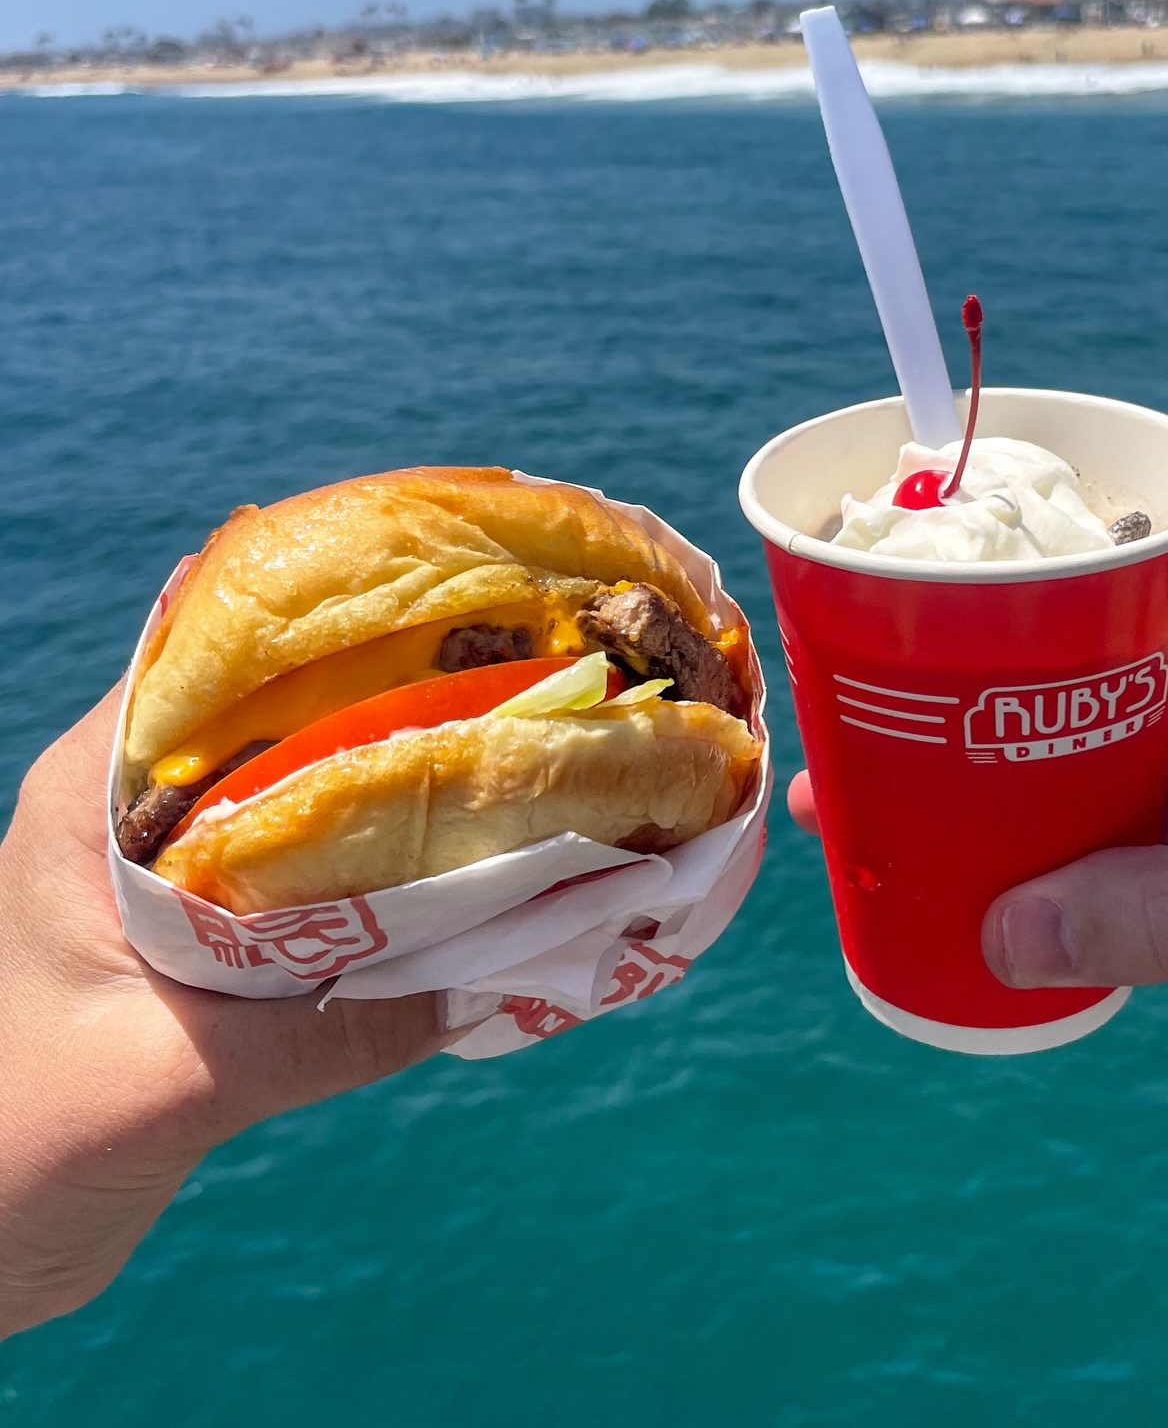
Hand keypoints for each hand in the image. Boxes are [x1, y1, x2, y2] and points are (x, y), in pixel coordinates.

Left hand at [0, 689, 454, 1339]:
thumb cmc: (16, 1144)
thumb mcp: (173, 1080)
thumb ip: (321, 1035)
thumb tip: (479, 986)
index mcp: (90, 796)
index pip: (215, 663)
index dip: (328, 640)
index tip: (444, 632)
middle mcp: (132, 813)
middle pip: (279, 730)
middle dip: (390, 725)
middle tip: (509, 717)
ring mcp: (172, 877)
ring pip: (305, 812)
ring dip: (391, 818)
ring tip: (506, 800)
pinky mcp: (204, 943)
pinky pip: (309, 893)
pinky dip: (377, 895)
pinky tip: (462, 899)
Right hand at [788, 551, 1167, 1091]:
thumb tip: (1001, 934)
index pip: (1125, 581)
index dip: (1020, 591)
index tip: (911, 608)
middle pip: (1072, 675)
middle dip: (968, 700)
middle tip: (859, 716)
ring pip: (1066, 769)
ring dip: (979, 789)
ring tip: (865, 799)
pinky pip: (1089, 858)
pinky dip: (1022, 872)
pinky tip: (946, 883)